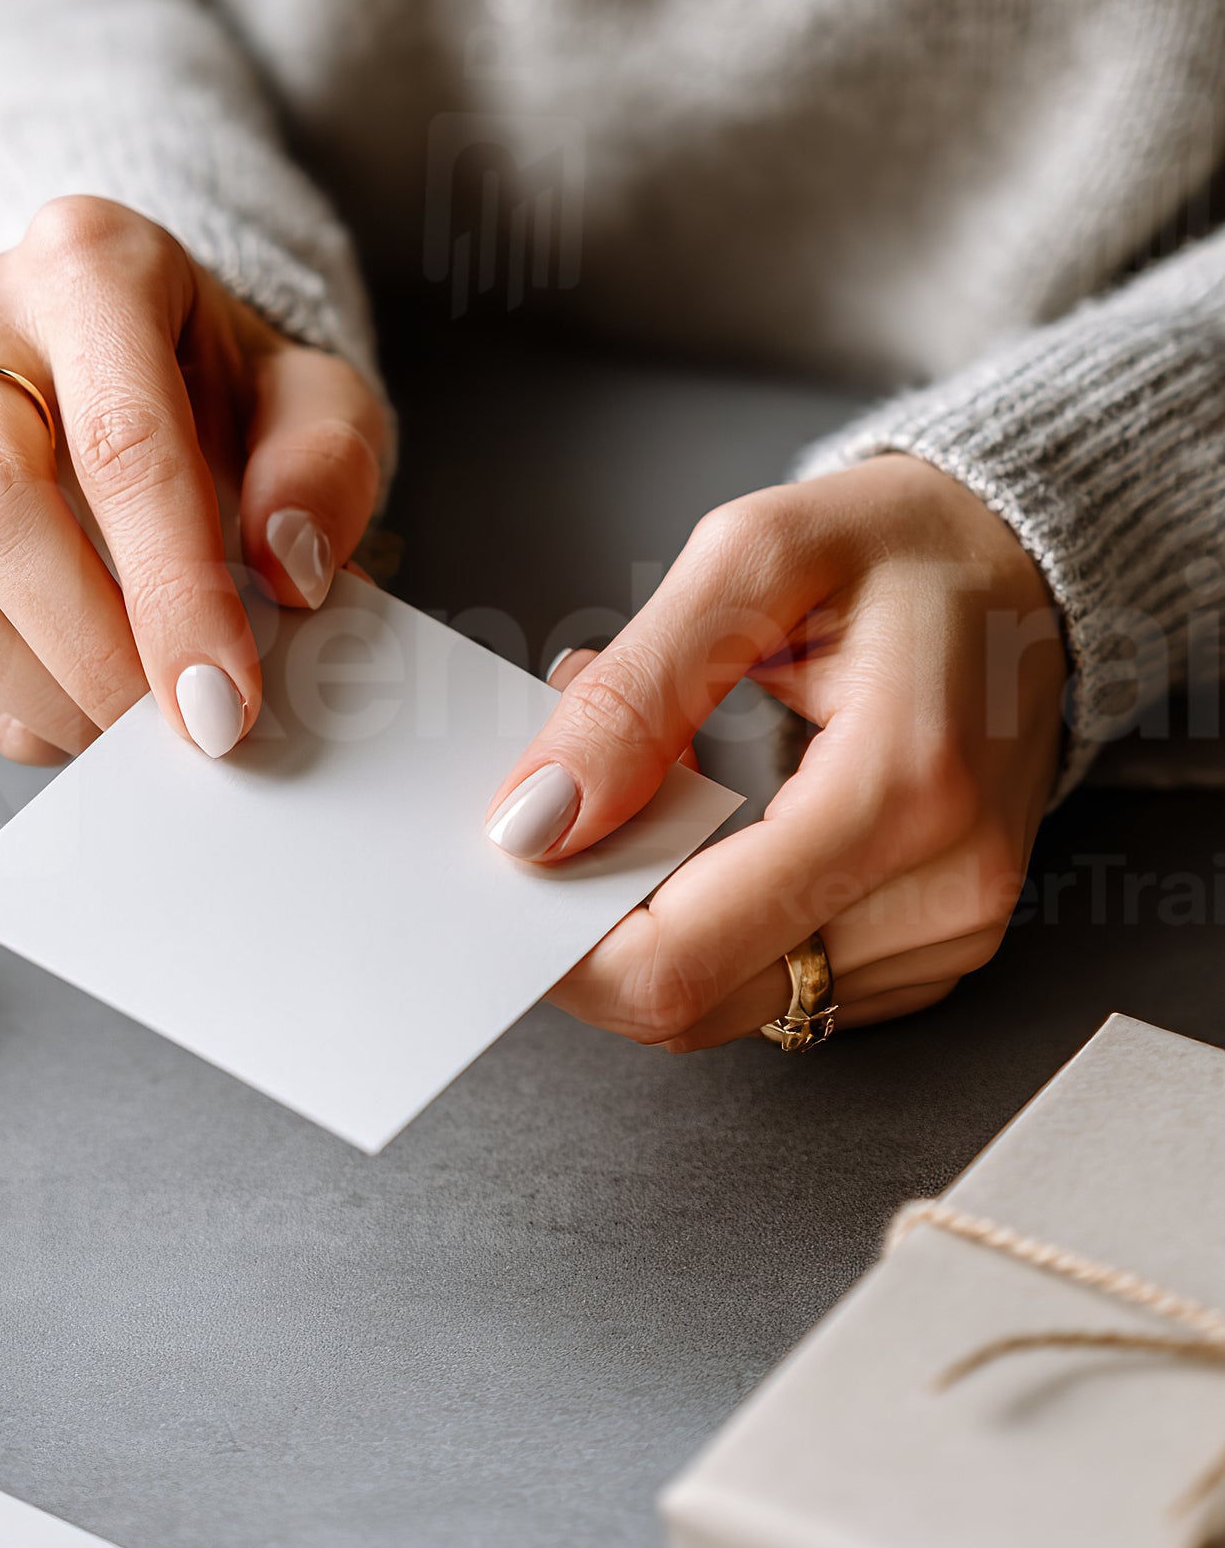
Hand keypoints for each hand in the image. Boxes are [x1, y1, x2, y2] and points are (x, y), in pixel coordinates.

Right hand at [0, 197, 385, 762]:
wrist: (128, 359)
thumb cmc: (223, 384)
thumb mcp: (315, 398)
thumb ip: (323, 466)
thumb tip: (288, 566)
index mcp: (91, 264)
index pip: (124, 441)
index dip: (174, 588)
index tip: (223, 701)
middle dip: (94, 648)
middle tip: (179, 730)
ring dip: (37, 685)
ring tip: (132, 727)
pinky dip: (0, 695)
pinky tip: (79, 711)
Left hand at [485, 456, 1067, 1047]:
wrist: (1026, 564)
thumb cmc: (900, 545)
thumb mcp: (750, 561)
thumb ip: (634, 698)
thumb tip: (535, 823)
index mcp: (900, 790)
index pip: (680, 962)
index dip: (565, 937)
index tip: (521, 848)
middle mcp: (943, 890)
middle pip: (695, 1002)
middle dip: (607, 909)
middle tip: (598, 785)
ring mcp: (950, 935)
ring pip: (729, 1000)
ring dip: (664, 906)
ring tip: (679, 776)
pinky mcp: (936, 953)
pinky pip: (781, 984)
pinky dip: (722, 917)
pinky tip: (729, 823)